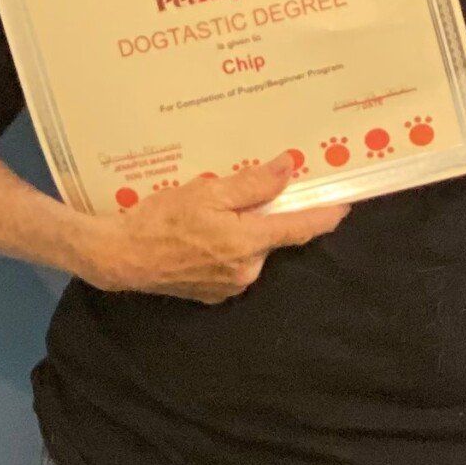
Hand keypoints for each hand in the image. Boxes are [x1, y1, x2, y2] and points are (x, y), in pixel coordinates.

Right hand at [75, 153, 352, 302]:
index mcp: (249, 243)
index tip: (344, 205)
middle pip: (270, 238)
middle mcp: (247, 271)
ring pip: (250, 251)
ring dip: (241, 233)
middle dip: (263, 218)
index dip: (325, 216)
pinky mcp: (213, 295)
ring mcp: (230, 287)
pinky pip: (231, 266)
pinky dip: (224, 250)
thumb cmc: (161, 220)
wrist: (121, 257)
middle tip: (240, 196)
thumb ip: (252, 184)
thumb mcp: (208, 191)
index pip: (299, 229)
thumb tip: (289, 169)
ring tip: (210, 217)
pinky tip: (199, 238)